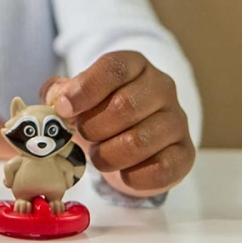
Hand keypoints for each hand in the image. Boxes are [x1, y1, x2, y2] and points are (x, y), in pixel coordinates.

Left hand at [41, 52, 194, 196]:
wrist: (133, 141)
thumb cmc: (102, 112)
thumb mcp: (79, 95)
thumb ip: (60, 92)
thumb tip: (56, 99)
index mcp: (135, 65)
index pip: (114, 68)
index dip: (85, 89)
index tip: (64, 109)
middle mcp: (162, 87)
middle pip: (125, 106)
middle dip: (94, 128)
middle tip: (84, 136)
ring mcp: (177, 119)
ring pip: (140, 140)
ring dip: (109, 155)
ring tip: (99, 156)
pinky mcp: (185, 153)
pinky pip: (161, 168)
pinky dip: (134, 177)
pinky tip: (124, 173)